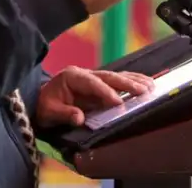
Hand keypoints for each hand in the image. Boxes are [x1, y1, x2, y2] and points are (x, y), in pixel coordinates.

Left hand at [35, 67, 155, 127]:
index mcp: (72, 76)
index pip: (92, 83)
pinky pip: (117, 82)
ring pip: (116, 76)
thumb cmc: (44, 106)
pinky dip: (132, 82)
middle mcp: (85, 73)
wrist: (40, 100)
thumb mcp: (48, 112)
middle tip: (143, 91)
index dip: (105, 91)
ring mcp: (93, 77)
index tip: (118, 102)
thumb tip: (80, 118)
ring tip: (150, 86)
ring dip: (134, 81)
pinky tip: (145, 84)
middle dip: (127, 83)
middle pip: (109, 76)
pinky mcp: (99, 84)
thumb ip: (64, 114)